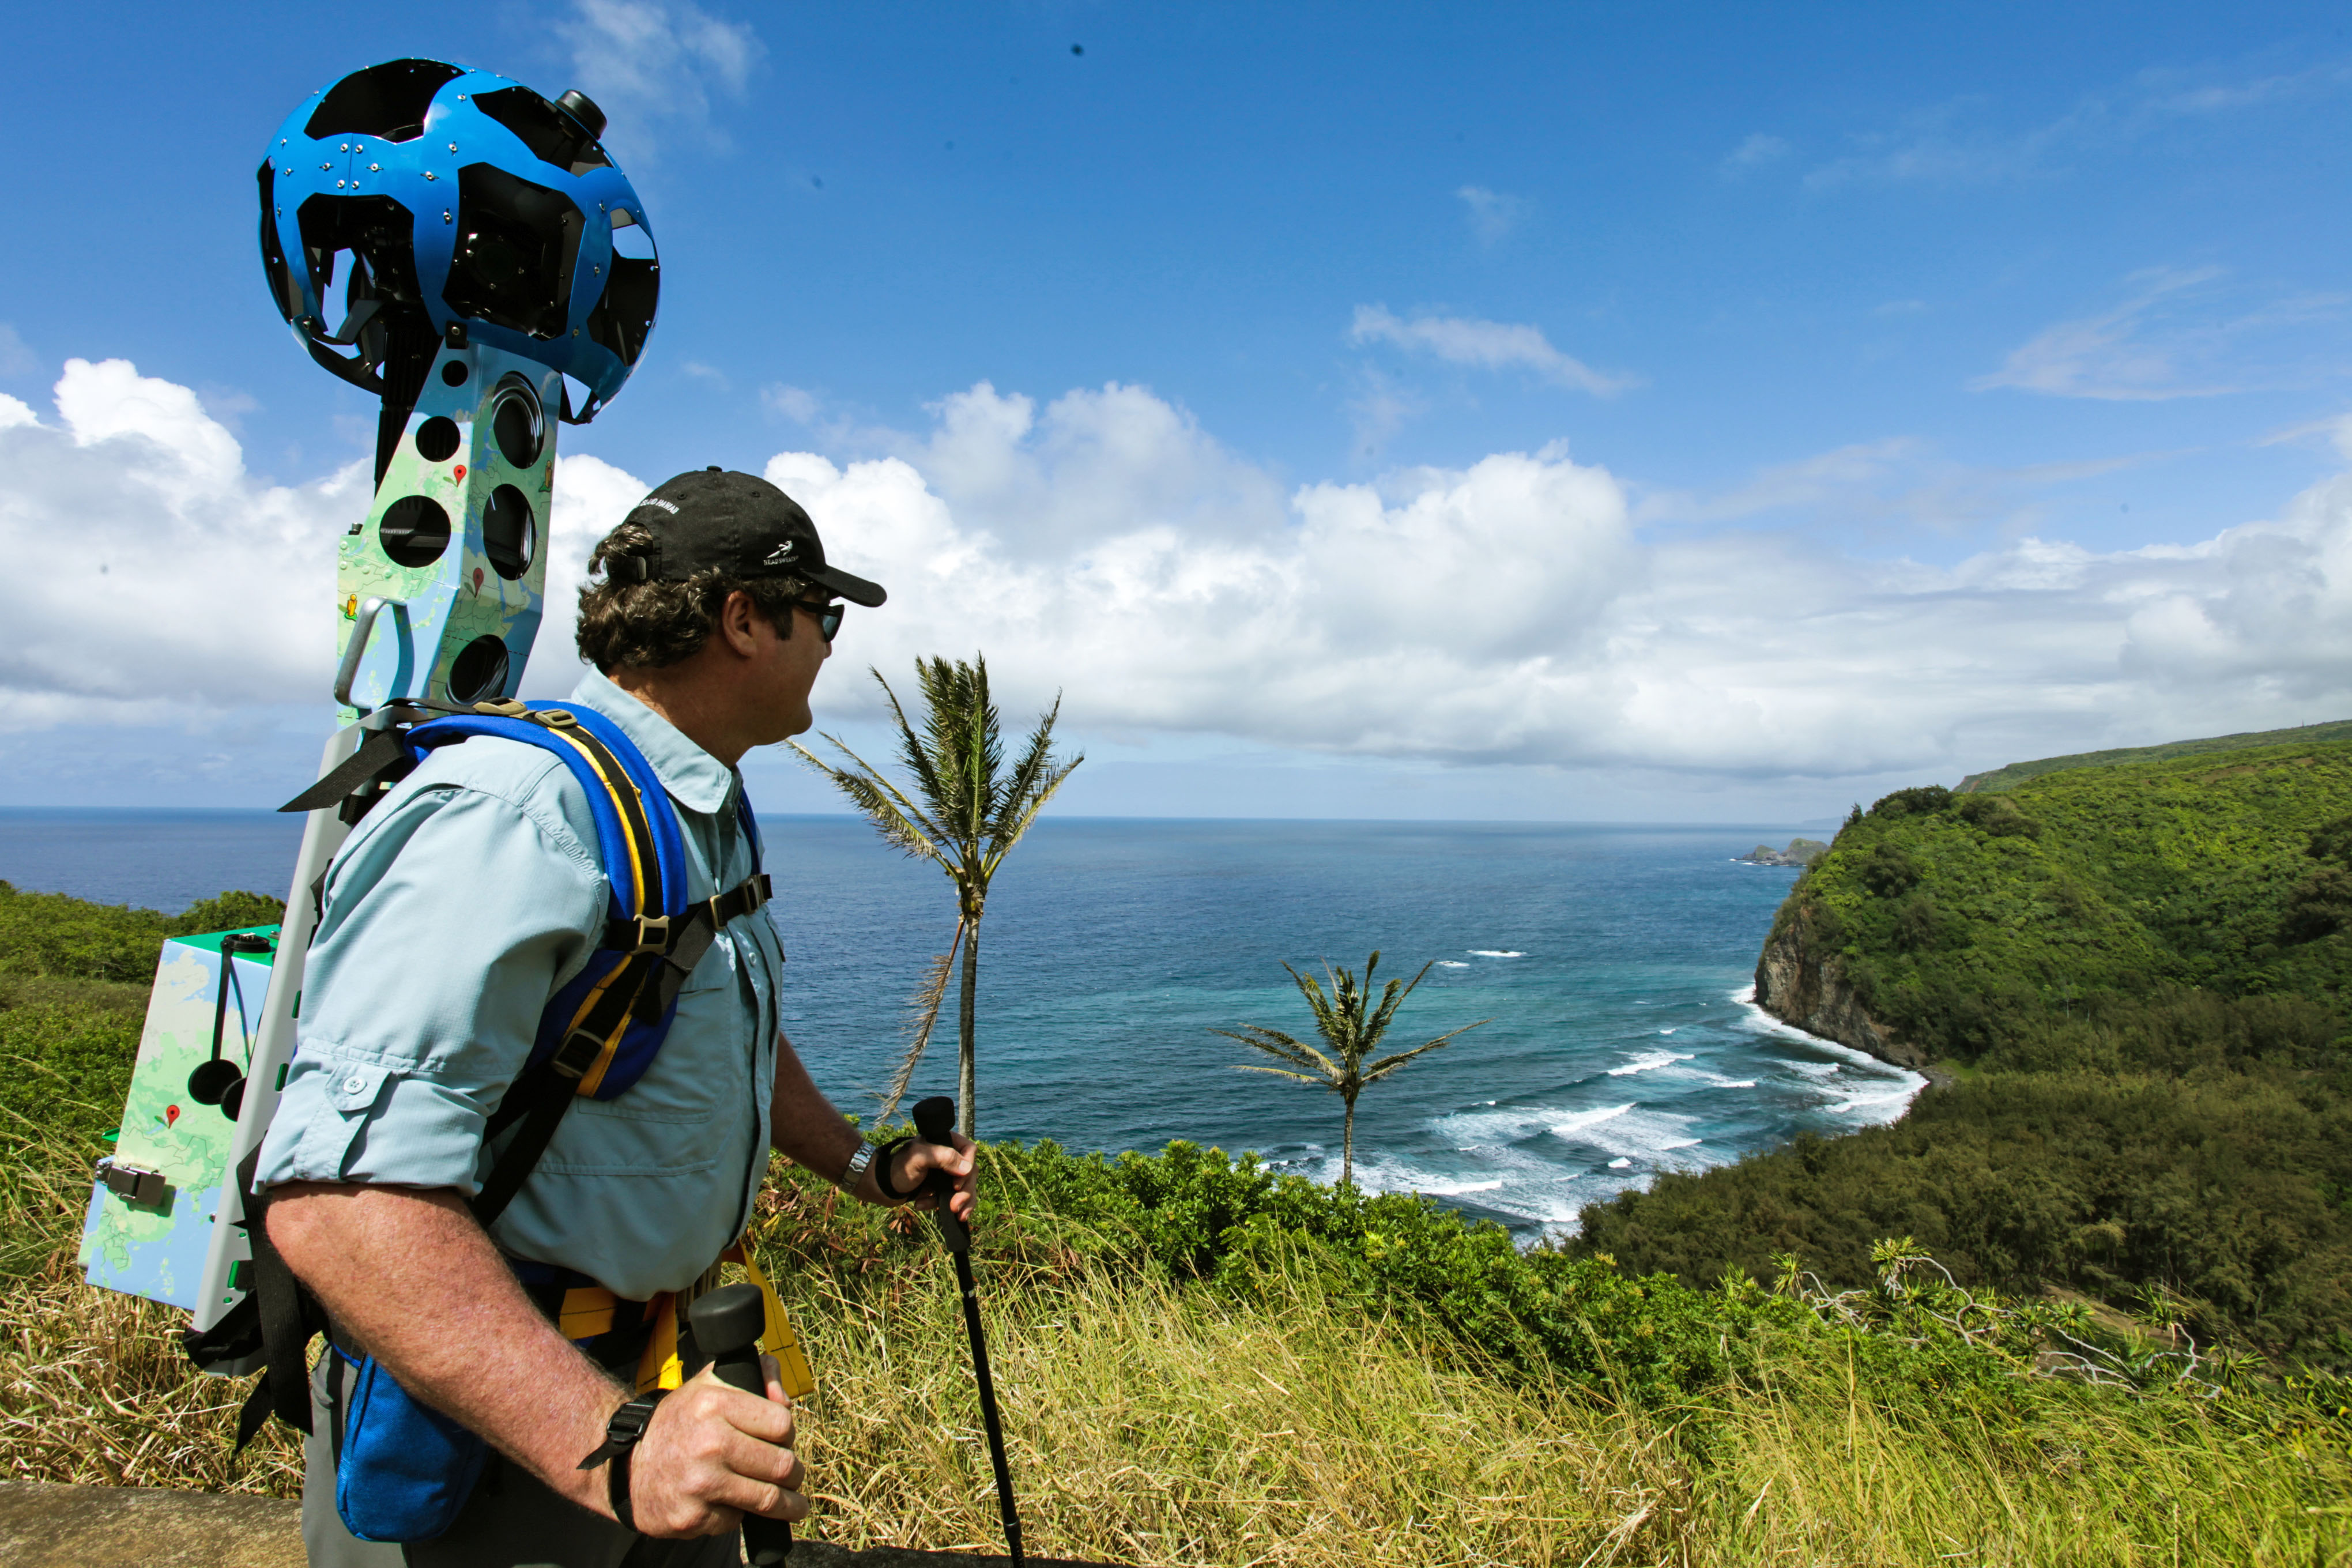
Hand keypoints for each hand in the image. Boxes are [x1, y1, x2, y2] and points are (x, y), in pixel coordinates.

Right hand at [622, 1358, 806, 1538]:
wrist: (626, 1467)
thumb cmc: (677, 1424)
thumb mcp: (708, 1386)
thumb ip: (753, 1378)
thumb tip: (781, 1391)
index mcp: (714, 1404)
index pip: (782, 1423)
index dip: (788, 1434)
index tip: (785, 1442)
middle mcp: (708, 1443)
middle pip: (782, 1465)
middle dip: (794, 1473)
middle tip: (793, 1476)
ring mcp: (700, 1484)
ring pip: (768, 1499)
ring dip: (787, 1505)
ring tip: (793, 1505)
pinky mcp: (692, 1518)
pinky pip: (736, 1521)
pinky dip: (739, 1515)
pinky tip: (730, 1504)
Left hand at [890, 1130, 977, 1223]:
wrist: (881, 1187)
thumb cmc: (897, 1168)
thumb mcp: (920, 1158)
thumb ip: (943, 1158)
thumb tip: (967, 1168)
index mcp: (945, 1142)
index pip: (969, 1150)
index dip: (967, 1167)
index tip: (956, 1183)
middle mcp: (948, 1157)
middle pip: (970, 1173)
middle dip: (965, 1192)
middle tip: (955, 1206)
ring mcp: (945, 1174)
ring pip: (965, 1187)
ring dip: (962, 1202)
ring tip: (954, 1213)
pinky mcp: (940, 1188)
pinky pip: (953, 1198)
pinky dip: (944, 1206)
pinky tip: (924, 1206)